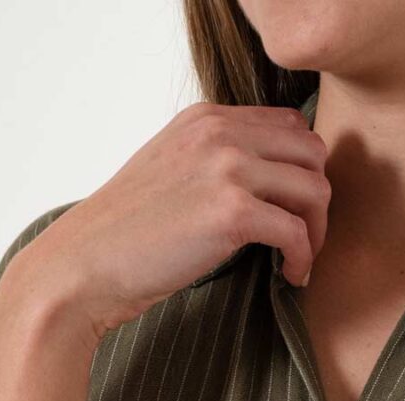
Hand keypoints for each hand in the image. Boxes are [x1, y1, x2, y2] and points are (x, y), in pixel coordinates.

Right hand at [14, 100, 330, 341]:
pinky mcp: (232, 212)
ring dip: (317, 232)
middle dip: (319, 200)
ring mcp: (228, 169)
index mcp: (207, 119)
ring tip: (299, 261)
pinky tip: (290, 277)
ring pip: (315, 190)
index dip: (304, 171)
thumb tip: (271, 183)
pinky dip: (303, 259)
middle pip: (313, 153)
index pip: (291, 126)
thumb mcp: (172, 170)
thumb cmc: (126, 232)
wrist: (85, 263)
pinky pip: (298, 232)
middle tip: (307, 239)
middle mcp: (221, 133)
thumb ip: (217, 161)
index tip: (296, 209)